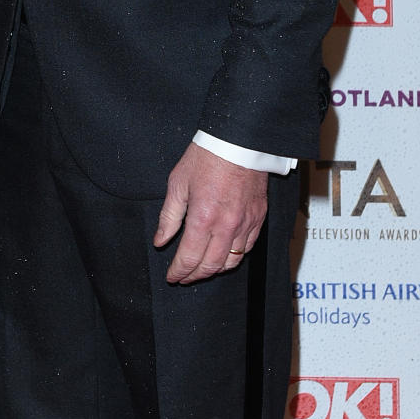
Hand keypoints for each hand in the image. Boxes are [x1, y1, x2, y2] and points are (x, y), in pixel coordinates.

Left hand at [154, 142, 267, 283]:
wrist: (237, 141)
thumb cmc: (206, 157)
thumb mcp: (178, 183)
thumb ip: (169, 216)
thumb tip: (161, 240)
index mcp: (203, 218)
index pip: (189, 258)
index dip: (179, 272)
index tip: (172, 277)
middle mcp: (226, 226)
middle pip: (211, 266)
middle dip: (195, 276)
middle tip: (184, 277)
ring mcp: (245, 224)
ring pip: (231, 262)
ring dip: (215, 270)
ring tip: (202, 269)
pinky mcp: (258, 218)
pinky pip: (248, 248)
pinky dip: (235, 257)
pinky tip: (225, 255)